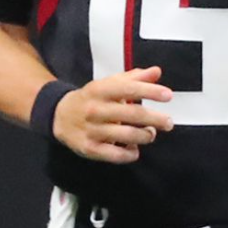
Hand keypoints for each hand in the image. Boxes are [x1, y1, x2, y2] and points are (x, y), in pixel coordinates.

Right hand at [52, 66, 174, 163]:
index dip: (150, 91)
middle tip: (168, 122)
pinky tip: (134, 149)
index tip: (168, 95)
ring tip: (150, 134)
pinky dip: (130, 154)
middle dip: (155, 119)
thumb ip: (134, 78)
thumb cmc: (91, 99)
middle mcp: (95, 109)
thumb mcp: (109, 84)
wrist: (59, 116)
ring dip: (145, 136)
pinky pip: (116, 155)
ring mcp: (92, 130)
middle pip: (131, 114)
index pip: (128, 89)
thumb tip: (156, 72)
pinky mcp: (90, 148)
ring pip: (127, 136)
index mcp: (100, 90)